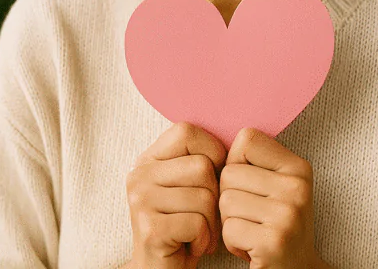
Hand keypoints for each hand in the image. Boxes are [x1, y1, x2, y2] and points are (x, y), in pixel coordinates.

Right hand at [125, 122, 227, 268]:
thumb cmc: (186, 226)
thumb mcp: (190, 186)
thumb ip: (201, 159)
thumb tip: (238, 137)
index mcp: (148, 159)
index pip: (186, 131)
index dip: (211, 151)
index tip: (211, 177)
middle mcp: (139, 175)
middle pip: (202, 166)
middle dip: (214, 196)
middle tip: (203, 216)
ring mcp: (140, 201)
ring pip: (204, 196)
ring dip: (210, 221)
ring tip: (197, 232)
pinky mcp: (150, 229)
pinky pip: (197, 222)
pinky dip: (203, 238)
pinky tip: (191, 245)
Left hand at [218, 128, 326, 268]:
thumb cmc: (276, 226)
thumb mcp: (276, 187)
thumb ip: (254, 163)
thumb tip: (211, 140)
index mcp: (298, 167)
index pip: (246, 139)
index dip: (236, 163)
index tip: (251, 186)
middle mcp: (297, 187)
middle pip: (230, 173)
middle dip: (230, 198)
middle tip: (252, 218)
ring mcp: (288, 214)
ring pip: (225, 200)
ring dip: (230, 222)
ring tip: (252, 232)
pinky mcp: (273, 241)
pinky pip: (228, 228)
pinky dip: (232, 243)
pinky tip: (252, 248)